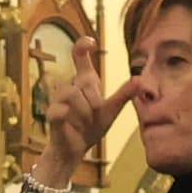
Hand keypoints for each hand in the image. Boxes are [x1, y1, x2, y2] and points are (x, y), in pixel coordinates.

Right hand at [33, 41, 141, 190]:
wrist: (75, 151)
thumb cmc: (91, 128)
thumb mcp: (111, 111)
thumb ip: (124, 95)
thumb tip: (140, 80)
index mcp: (83, 82)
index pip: (80, 56)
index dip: (82, 46)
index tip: (91, 42)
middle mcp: (68, 86)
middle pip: (86, 81)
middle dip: (96, 101)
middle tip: (96, 115)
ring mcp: (57, 99)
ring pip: (74, 94)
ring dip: (85, 113)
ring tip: (85, 123)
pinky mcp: (51, 113)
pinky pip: (61, 110)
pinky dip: (72, 120)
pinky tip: (73, 127)